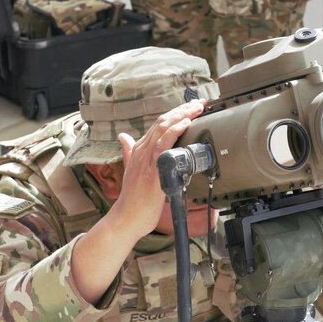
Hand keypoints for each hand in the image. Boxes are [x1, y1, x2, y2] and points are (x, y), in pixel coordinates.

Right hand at [111, 99, 206, 239]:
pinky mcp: (152, 171)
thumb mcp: (130, 170)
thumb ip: (129, 152)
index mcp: (139, 150)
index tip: (191, 107)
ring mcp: (146, 160)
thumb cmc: (133, 198)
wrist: (127, 218)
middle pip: (162, 122)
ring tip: (195, 108)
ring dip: (181, 116)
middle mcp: (141, 151)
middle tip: (199, 103)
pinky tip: (184, 124)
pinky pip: (163, 146)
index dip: (175, 113)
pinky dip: (174, 133)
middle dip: (182, 110)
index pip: (159, 124)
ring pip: (163, 129)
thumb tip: (123, 137)